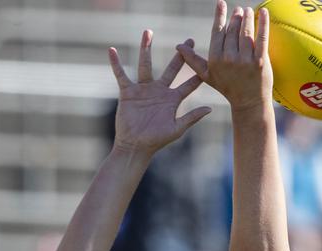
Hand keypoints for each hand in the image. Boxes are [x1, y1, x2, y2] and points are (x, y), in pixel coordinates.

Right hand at [109, 31, 211, 154]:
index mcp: (172, 100)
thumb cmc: (156, 141)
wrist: (135, 147)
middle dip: (181, 55)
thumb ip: (191, 118)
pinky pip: (121, 74)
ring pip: (145, 65)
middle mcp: (159, 91)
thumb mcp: (176, 129)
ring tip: (148, 32)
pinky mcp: (128, 92)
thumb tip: (210, 109)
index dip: (198, 74)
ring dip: (145, 48)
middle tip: (190, 40)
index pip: (188, 84)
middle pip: (171, 68)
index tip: (208, 61)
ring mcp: (143, 90)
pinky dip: (115, 63)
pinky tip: (112, 51)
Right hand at [177, 2, 272, 111]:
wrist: (248, 103)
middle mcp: (229, 59)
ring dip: (248, 16)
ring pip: (246, 31)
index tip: (221, 3)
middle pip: (233, 29)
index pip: (217, 31)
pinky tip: (264, 12)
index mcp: (215, 60)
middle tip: (239, 11)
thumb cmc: (226, 87)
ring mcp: (245, 60)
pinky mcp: (261, 61)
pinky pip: (262, 37)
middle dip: (236, 16)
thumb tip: (178, 47)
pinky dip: (264, 23)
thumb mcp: (207, 75)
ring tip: (249, 11)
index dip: (220, 15)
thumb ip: (193, 60)